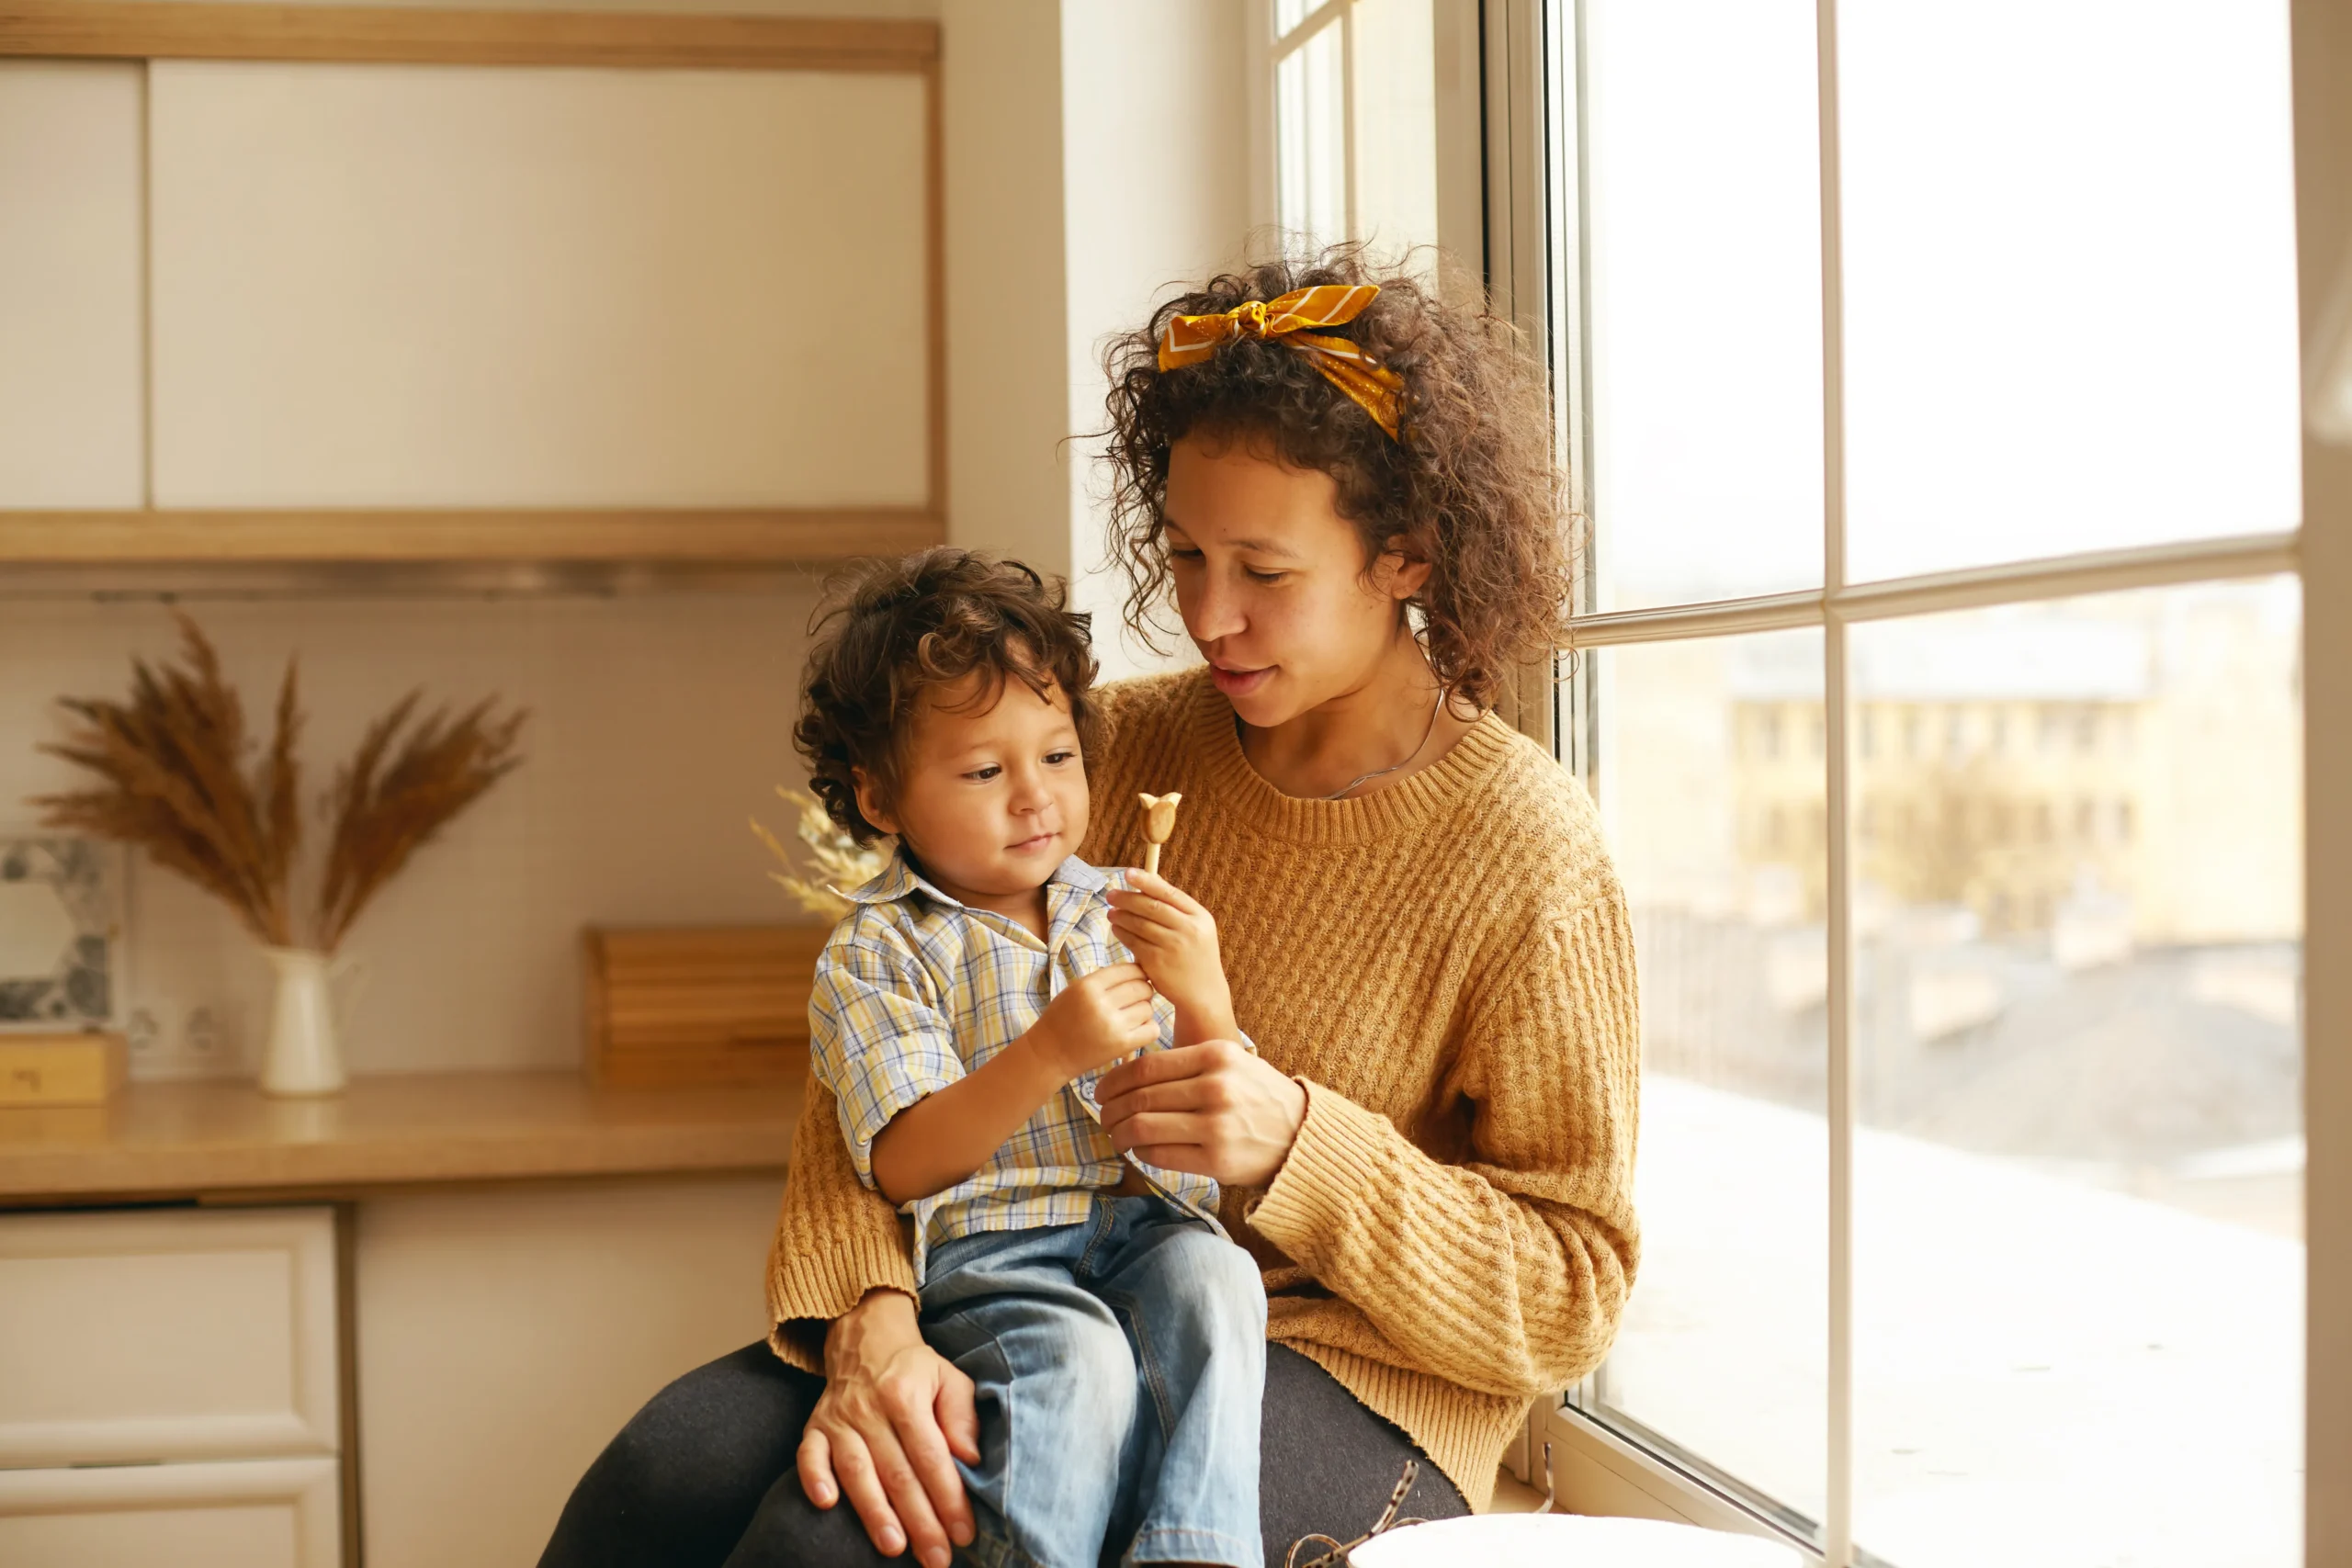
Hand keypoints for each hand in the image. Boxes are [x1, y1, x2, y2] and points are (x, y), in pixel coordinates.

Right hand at [798, 1289, 979, 1566]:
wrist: (866, 1338)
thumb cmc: (915, 1370)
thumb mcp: (950, 1379)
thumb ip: (962, 1417)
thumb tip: (971, 1459)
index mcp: (907, 1395)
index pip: (931, 1455)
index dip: (948, 1497)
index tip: (964, 1533)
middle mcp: (870, 1408)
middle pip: (897, 1472)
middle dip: (919, 1521)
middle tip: (936, 1559)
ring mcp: (839, 1420)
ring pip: (857, 1471)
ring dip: (874, 1512)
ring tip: (893, 1546)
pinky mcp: (815, 1428)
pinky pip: (809, 1456)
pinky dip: (813, 1479)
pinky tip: (825, 1505)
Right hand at [1024, 962, 1159, 1080]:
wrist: (1050, 1054)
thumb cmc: (1064, 1019)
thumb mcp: (1076, 990)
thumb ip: (1105, 980)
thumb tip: (1141, 970)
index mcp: (1088, 986)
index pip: (1130, 969)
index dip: (1138, 974)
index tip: (1135, 981)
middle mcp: (1101, 1003)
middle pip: (1143, 987)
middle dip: (1143, 992)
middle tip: (1134, 1001)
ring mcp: (1112, 1025)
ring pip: (1148, 1008)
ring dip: (1144, 1011)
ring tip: (1130, 1017)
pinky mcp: (1121, 1045)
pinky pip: (1152, 1029)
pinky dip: (1148, 1028)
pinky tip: (1136, 1030)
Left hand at [1095, 1039, 1308, 1187]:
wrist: (1301, 1134)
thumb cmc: (1258, 1096)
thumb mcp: (1233, 1062)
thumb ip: (1190, 1061)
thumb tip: (1132, 1073)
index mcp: (1215, 1056)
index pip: (1145, 1067)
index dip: (1113, 1081)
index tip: (1101, 1091)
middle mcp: (1215, 1087)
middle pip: (1139, 1098)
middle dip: (1110, 1110)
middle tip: (1103, 1117)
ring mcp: (1216, 1125)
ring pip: (1143, 1127)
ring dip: (1120, 1134)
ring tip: (1117, 1136)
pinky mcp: (1216, 1160)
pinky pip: (1160, 1154)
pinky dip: (1141, 1153)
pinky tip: (1141, 1151)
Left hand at [1106, 871, 1236, 1042]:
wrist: (1203, 993)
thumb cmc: (1195, 956)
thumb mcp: (1197, 930)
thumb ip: (1177, 910)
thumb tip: (1147, 884)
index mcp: (1200, 917)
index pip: (1169, 893)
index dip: (1146, 881)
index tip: (1128, 873)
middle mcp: (1188, 930)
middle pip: (1151, 906)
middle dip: (1127, 898)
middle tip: (1111, 894)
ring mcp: (1173, 947)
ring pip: (1139, 924)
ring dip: (1121, 915)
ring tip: (1111, 912)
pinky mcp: (1157, 963)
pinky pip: (1133, 942)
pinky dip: (1122, 933)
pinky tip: (1116, 928)